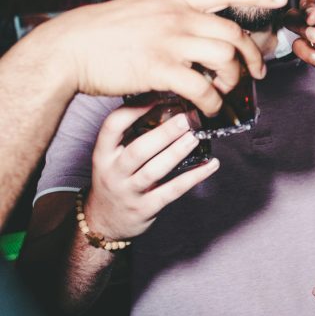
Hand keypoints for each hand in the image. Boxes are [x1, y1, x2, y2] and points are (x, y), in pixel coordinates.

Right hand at [30, 0, 287, 115]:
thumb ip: (172, 16)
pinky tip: (208, 109)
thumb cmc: (103, 31)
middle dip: (253, 56)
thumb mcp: (143, 9)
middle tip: (257, 72)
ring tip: (226, 92)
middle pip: (235, 34)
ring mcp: (170, 42)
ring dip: (234, 81)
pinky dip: (212, 102)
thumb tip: (196, 29)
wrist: (70, 47)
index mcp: (175, 0)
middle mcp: (178, 17)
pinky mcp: (160, 69)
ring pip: (226, 60)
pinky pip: (202, 88)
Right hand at [85, 106, 219, 240]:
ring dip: (177, 152)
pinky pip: (172, 191)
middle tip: (187, 117)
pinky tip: (211, 164)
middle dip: (164, 132)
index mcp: (103, 153)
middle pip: (138, 149)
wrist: (104, 221)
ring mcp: (129, 192)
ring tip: (196, 137)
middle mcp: (113, 172)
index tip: (158, 94)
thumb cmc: (115, 179)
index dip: (134, 108)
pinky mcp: (146, 208)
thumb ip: (132, 135)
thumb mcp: (112, 156)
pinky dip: (194, 176)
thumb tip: (167, 105)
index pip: (113, 126)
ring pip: (155, 170)